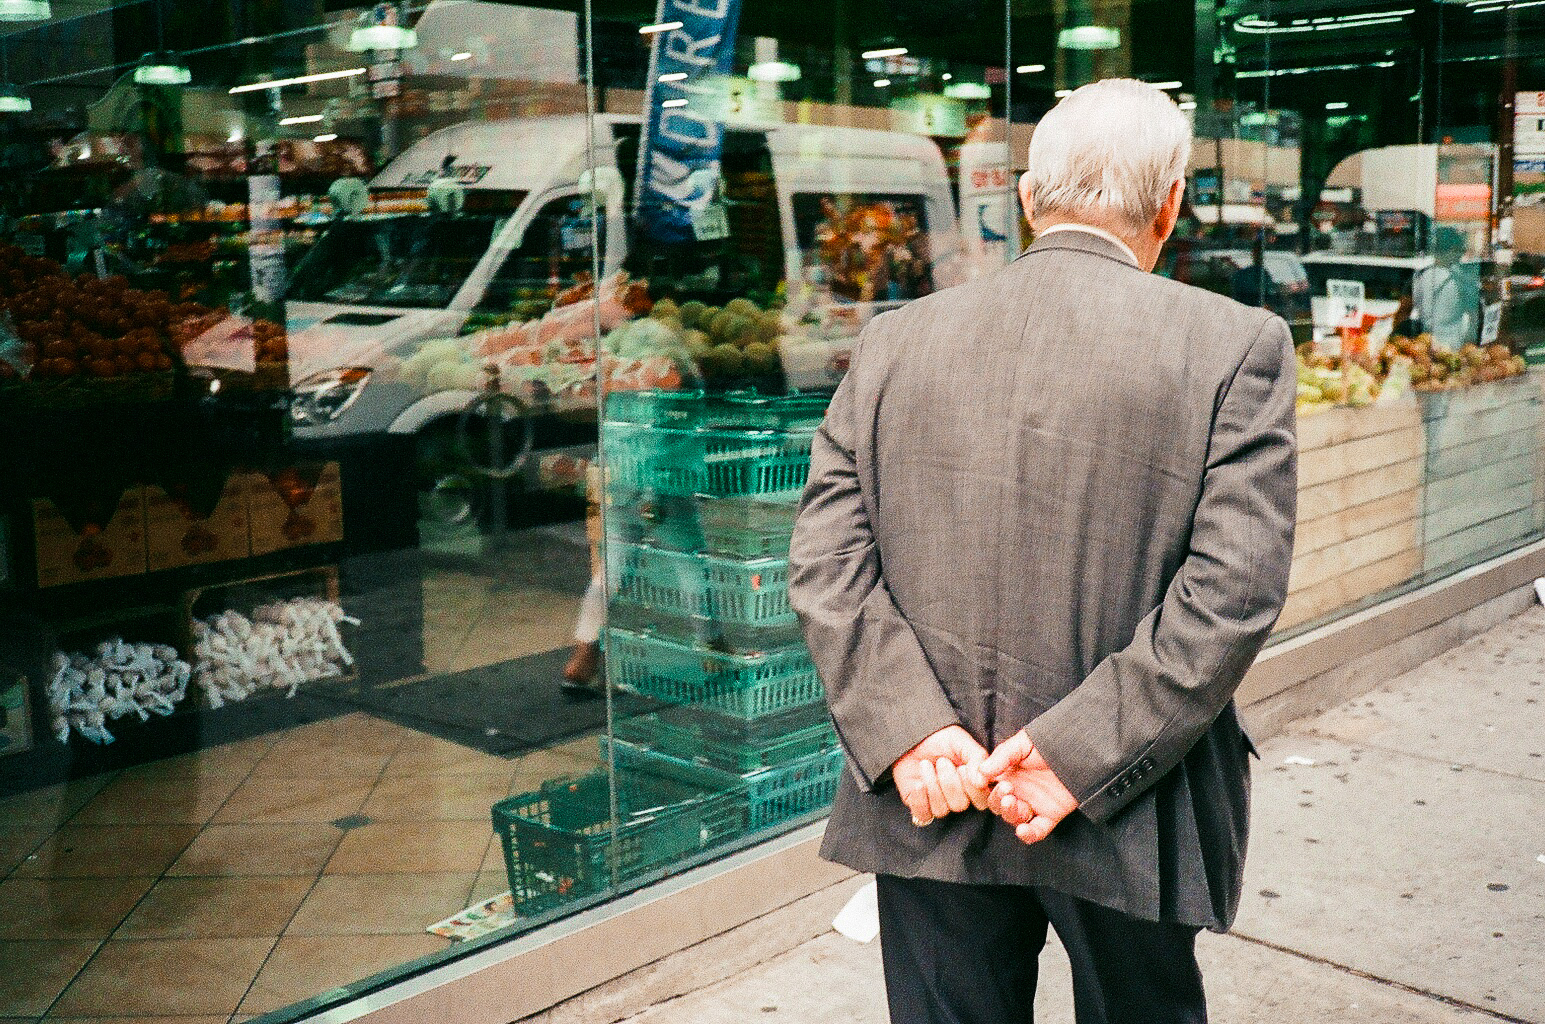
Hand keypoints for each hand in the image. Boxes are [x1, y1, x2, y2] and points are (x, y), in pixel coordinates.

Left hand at [892, 725, 990, 826]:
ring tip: (926, 765)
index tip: (964, 768)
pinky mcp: (920, 808)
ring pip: (941, 809)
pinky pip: (923, 815)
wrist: (912, 738)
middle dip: (949, 782)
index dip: (973, 788)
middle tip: (942, 762)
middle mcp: (959, 797)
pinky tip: (918, 782)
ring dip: (932, 785)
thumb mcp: (961, 741)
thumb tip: (982, 781)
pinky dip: (919, 798)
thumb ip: (977, 758)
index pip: (982, 800)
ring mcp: (939, 804)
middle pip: (960, 805)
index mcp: (974, 784)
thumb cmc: (939, 740)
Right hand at [969, 730, 1079, 844]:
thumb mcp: (1024, 743)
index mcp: (1008, 773)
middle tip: (1006, 789)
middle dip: (997, 798)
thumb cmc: (1051, 743)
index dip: (981, 785)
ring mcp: (1033, 804)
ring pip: (1012, 817)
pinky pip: (1036, 831)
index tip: (981, 781)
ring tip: (1012, 801)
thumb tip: (981, 771)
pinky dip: (1028, 835)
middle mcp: (1018, 790)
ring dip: (1009, 813)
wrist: (1082, 752)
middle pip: (997, 803)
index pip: (987, 784)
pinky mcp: (1049, 816)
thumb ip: (1002, 756)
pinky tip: (1023, 830)